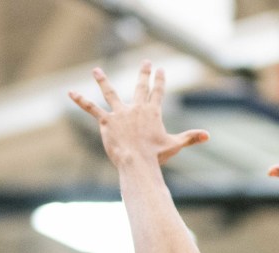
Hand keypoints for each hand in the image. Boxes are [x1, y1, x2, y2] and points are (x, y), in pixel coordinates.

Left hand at [69, 62, 208, 165]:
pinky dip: (81, 100)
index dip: (159, 80)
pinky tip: (70, 93)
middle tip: (146, 63)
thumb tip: (208, 135)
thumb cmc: (156, 156)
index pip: (157, 92)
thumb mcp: (175, 144)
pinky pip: (92, 109)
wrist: (138, 163)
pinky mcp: (107, 121)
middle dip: (143, 74)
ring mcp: (120, 113)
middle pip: (140, 87)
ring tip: (96, 71)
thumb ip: (191, 137)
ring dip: (103, 80)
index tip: (160, 70)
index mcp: (152, 112)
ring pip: (110, 93)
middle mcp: (136, 108)